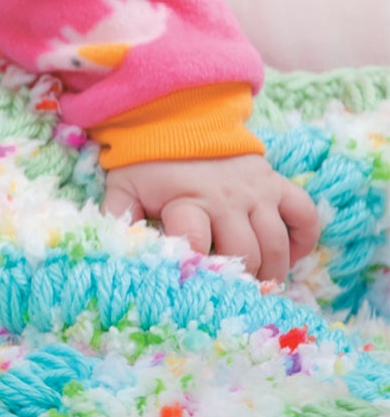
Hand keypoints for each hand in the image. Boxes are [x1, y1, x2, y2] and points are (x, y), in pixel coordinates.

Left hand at [102, 154, 319, 285]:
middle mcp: (226, 197)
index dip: (196, 270)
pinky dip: (303, 241)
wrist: (178, 117)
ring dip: (271, 272)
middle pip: (244, 252)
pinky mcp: (276, 183)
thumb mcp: (124, 189)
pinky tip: (289, 257)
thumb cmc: (149, 164)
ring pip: (276, 243)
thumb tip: (113, 257)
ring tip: (258, 289)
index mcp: (186, 199)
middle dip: (240, 282)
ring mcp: (256, 190)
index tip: (195, 291)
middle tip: (233, 300)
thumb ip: (117, 221)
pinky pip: (304, 215)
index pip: (195, 242)